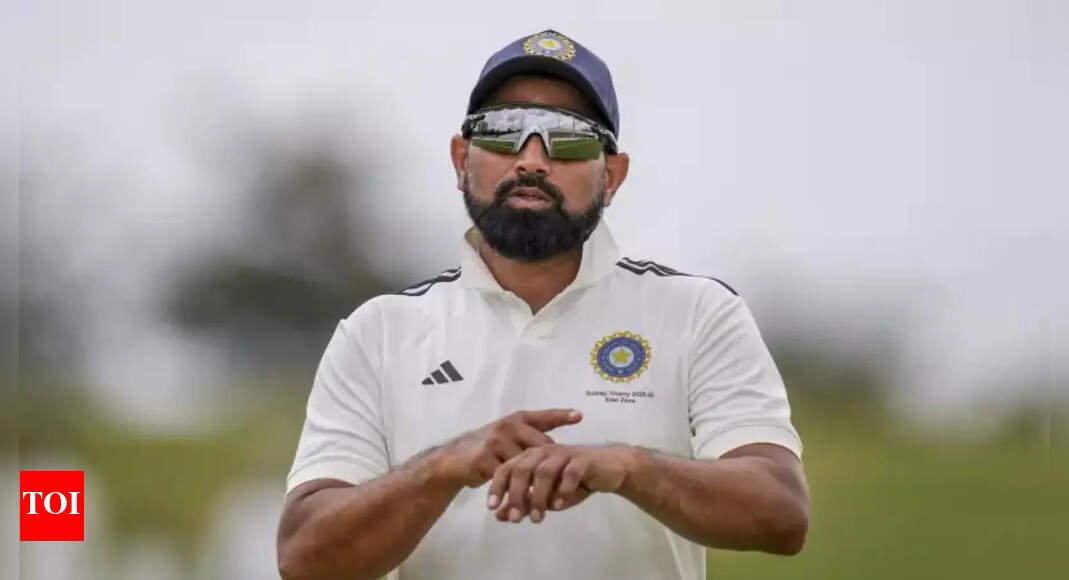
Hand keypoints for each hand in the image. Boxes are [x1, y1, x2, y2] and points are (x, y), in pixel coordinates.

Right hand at [432, 409, 582, 488]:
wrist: (454, 459)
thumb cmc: (488, 448)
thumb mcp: (509, 437)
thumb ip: (531, 440)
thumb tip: (561, 453)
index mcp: (518, 420)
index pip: (544, 417)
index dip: (561, 416)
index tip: (579, 416)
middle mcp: (509, 426)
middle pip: (540, 447)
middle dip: (552, 468)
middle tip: (566, 484)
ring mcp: (496, 441)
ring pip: (524, 467)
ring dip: (534, 487)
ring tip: (545, 503)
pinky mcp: (484, 458)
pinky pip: (506, 478)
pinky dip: (515, 493)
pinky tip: (520, 504)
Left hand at [487, 444, 634, 522]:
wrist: (609, 470)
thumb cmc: (574, 482)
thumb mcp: (546, 497)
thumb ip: (523, 503)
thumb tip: (499, 516)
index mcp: (532, 457)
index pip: (507, 468)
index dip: (498, 487)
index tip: (492, 508)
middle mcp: (545, 452)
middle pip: (523, 468)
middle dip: (516, 494)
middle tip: (515, 519)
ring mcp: (564, 454)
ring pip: (544, 472)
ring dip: (538, 496)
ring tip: (537, 518)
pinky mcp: (584, 460)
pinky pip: (570, 473)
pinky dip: (563, 490)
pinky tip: (559, 506)